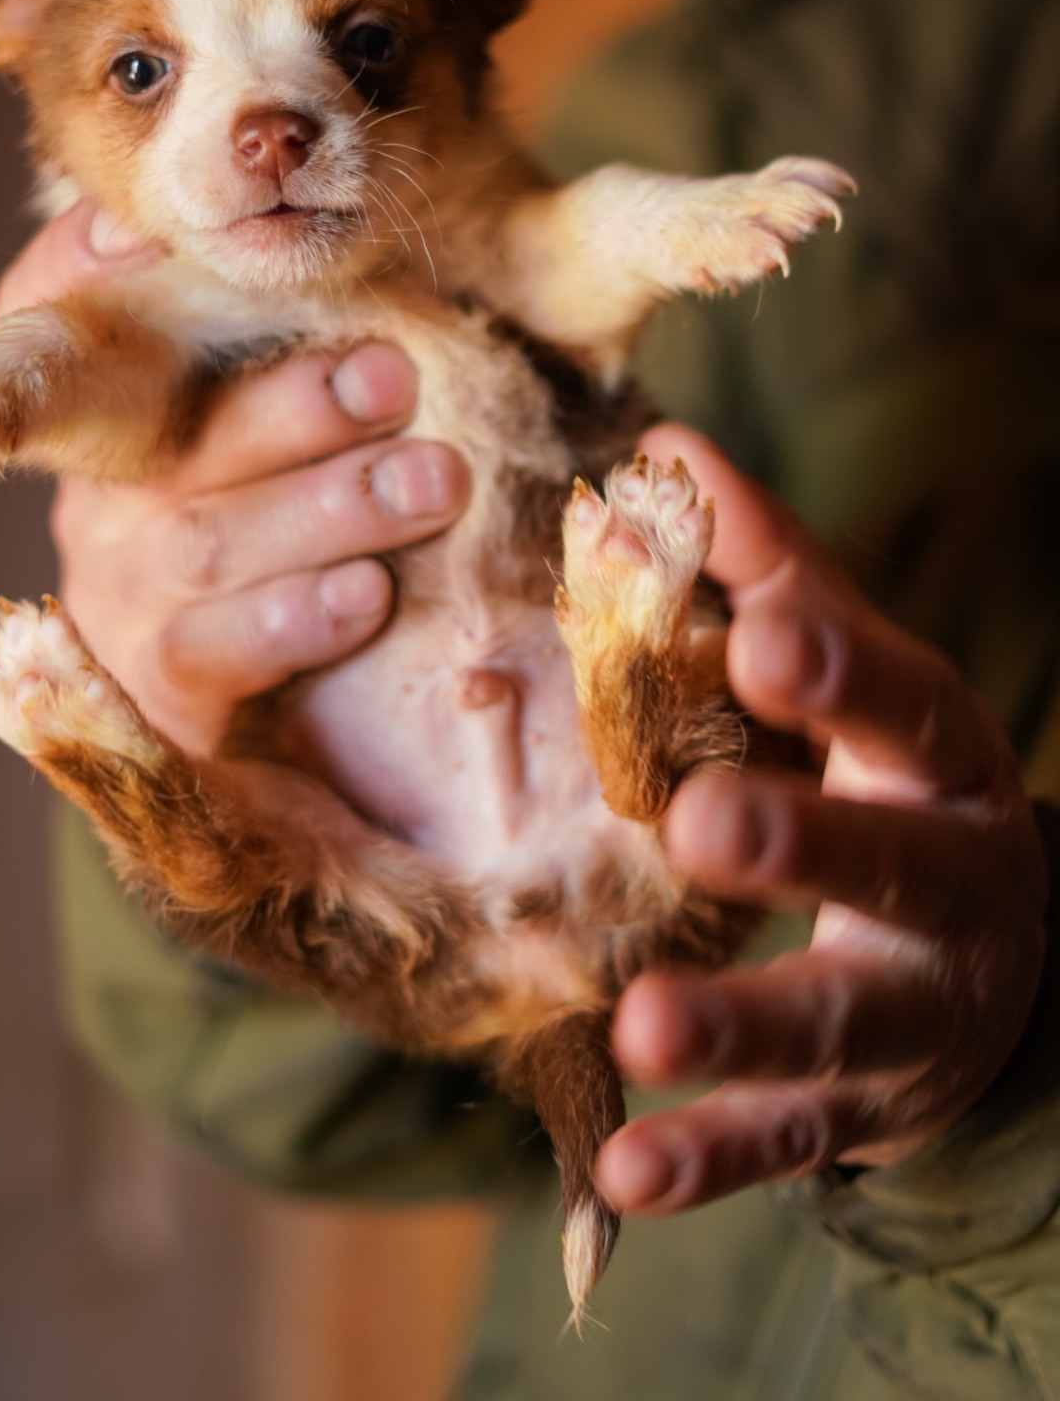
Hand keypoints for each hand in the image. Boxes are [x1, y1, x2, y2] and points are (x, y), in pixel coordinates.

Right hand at [0, 203, 468, 755]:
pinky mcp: (159, 693)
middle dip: (298, 404)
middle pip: (179, 442)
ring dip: (331, 506)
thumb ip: (254, 323)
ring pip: (206, 543)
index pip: (49, 349)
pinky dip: (297, 616)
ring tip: (434, 480)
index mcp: (115, 418)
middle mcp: (100, 505)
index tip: (108, 258)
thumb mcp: (290, 416)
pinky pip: (213, 648)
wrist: (295, 713)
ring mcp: (122, 600)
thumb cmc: (297, 518)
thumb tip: (172, 232)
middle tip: (396, 377)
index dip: (57, 290)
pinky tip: (369, 592)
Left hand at [595, 422, 1048, 1213]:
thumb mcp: (856, 677)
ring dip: (742, 1027)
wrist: (991, 959)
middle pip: (884, 860)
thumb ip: (767, 569)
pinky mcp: (865, 1103)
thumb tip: (666, 443)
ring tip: (642, 1027)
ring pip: (833, 1018)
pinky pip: (788, 1139)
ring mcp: (913, 1002)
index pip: (896, 698)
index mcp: (940, 750)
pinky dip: (710, 1158)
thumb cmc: (890, 776)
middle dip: (801, 841)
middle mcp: (948, 877)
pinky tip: (626, 1173)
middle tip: (698, 822)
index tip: (754, 631)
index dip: (835, 668)